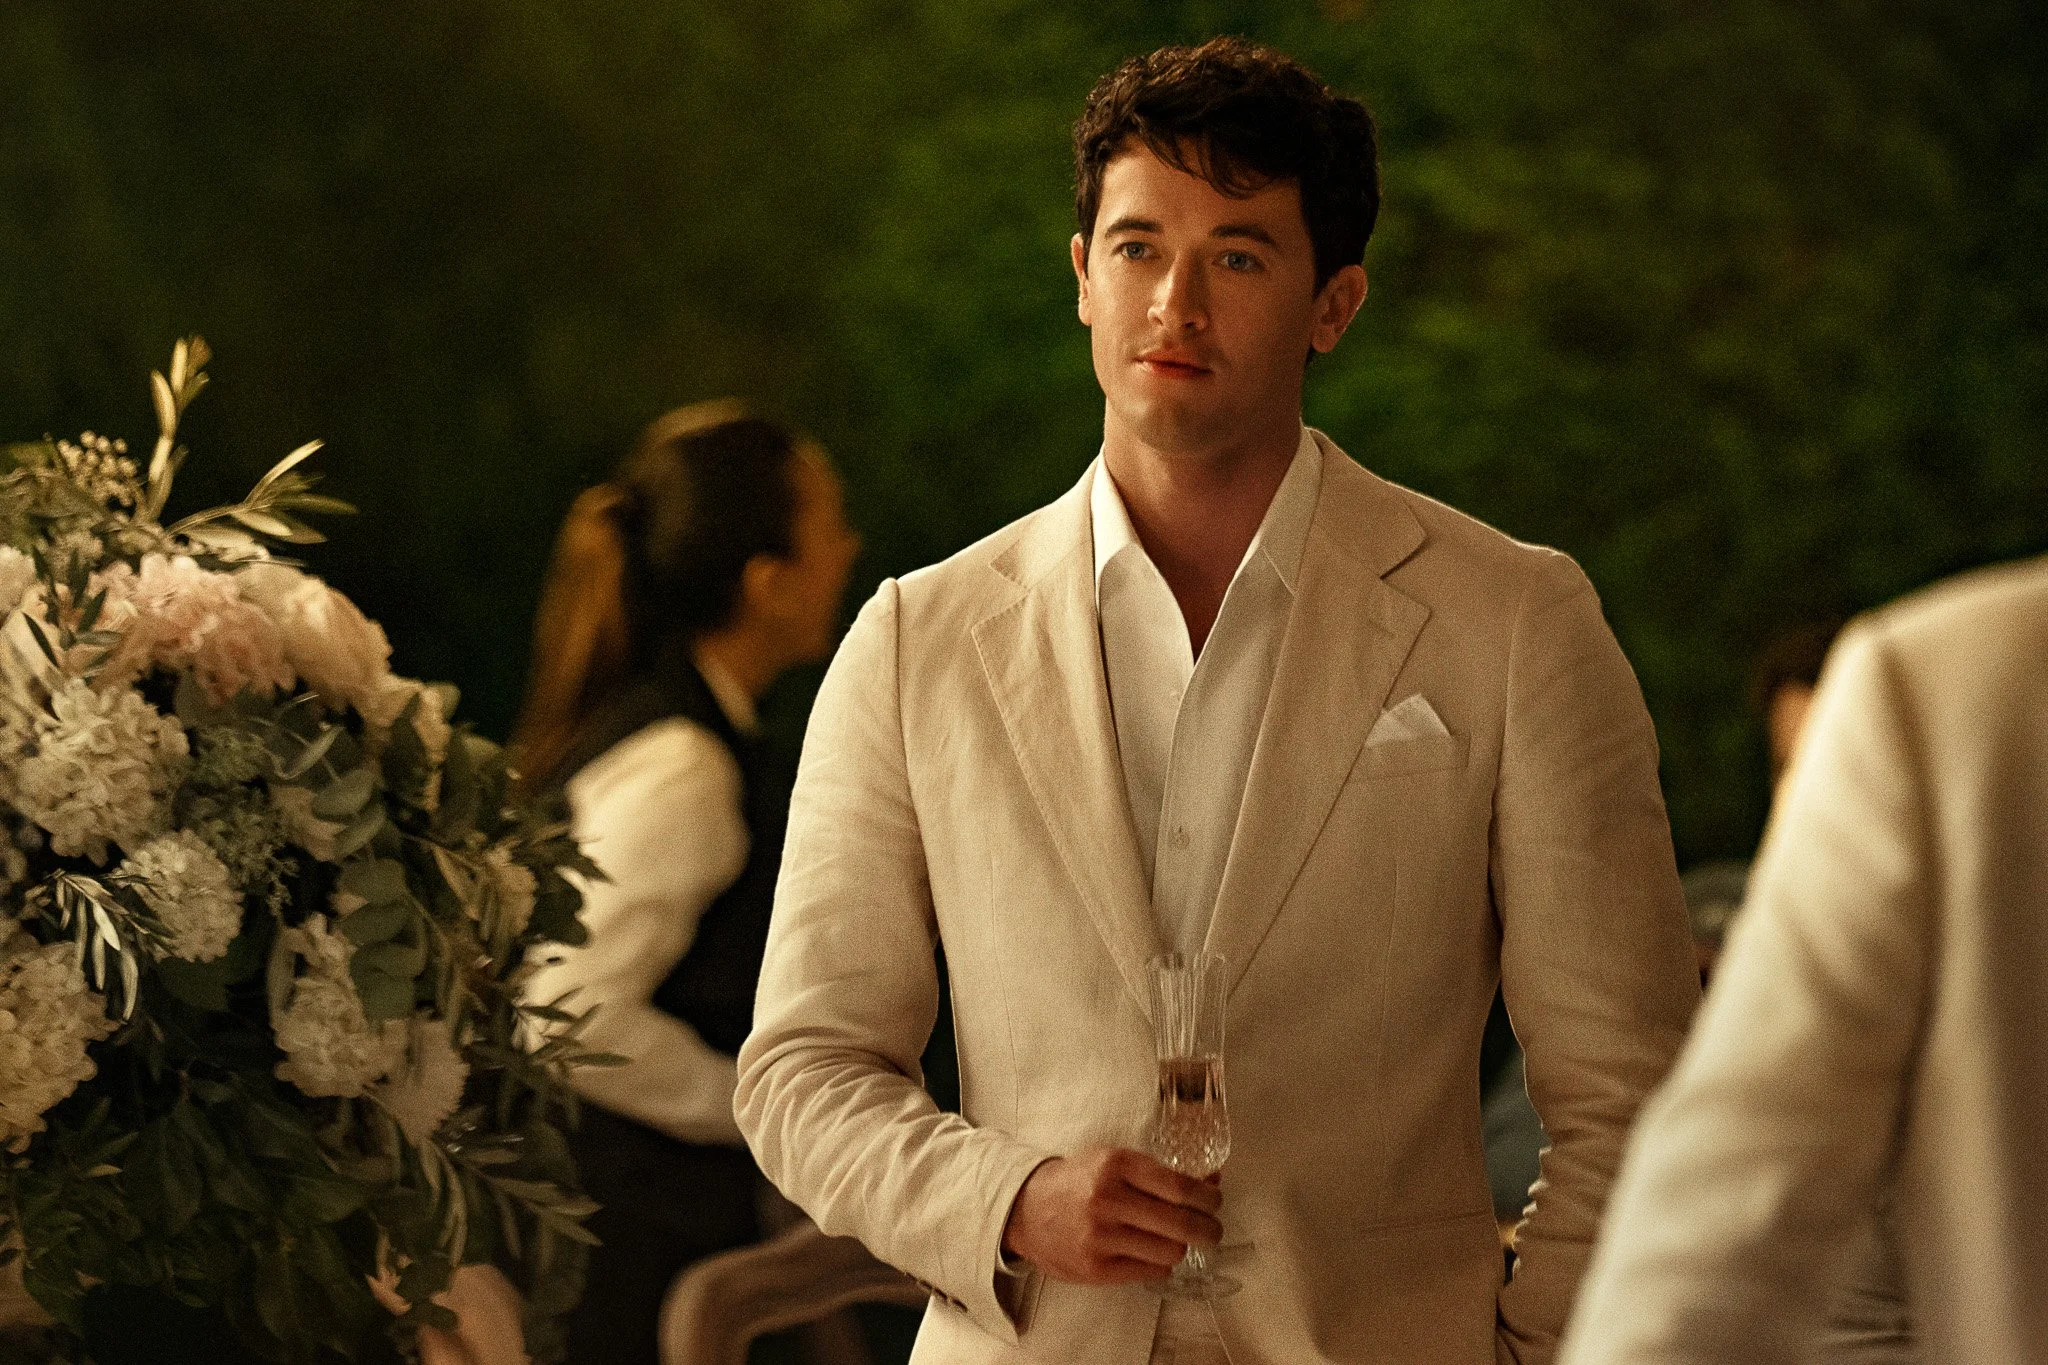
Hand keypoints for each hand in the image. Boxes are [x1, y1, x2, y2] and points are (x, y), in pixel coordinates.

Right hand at [1000, 1146, 1222, 1283]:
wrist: (1026, 1210)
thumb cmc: (1078, 1181)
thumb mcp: (1113, 1161)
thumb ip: (1159, 1171)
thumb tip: (1211, 1180)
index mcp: (1115, 1165)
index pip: (1180, 1187)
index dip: (1208, 1198)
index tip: (1215, 1201)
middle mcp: (1107, 1200)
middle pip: (1181, 1223)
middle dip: (1209, 1229)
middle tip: (1213, 1230)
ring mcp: (1100, 1237)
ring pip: (1170, 1251)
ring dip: (1182, 1247)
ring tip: (1177, 1240)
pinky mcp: (1096, 1269)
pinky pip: (1151, 1271)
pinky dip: (1161, 1263)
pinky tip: (1153, 1252)